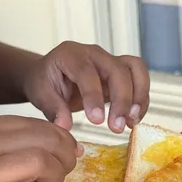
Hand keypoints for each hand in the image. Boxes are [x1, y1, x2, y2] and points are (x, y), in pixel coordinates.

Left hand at [23, 42, 149, 133]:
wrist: (52, 74)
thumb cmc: (45, 81)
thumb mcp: (40, 94)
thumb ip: (53, 108)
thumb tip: (64, 127)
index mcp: (71, 55)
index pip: (87, 72)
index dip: (94, 96)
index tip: (96, 121)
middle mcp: (95, 54)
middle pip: (117, 70)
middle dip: (121, 100)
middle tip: (116, 127)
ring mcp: (111, 61)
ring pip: (136, 69)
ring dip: (138, 97)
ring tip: (131, 122)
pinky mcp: (122, 72)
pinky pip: (140, 80)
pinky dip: (141, 100)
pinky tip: (133, 120)